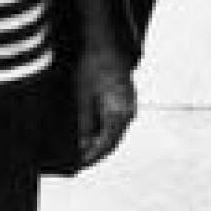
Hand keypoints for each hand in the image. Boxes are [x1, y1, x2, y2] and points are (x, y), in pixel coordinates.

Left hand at [76, 48, 136, 167]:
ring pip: (116, 133)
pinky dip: (106, 131)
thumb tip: (83, 146)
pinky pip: (117, 123)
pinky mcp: (127, 100)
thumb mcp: (82, 97)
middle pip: (113, 142)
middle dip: (96, 153)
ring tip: (84, 150)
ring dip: (102, 143)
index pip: (106, 145)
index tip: (79, 166)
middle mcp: (129, 112)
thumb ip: (85, 124)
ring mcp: (130, 106)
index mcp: (119, 113)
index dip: (92, 158)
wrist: (105, 44)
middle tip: (79, 163)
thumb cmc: (92, 67)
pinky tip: (93, 133)